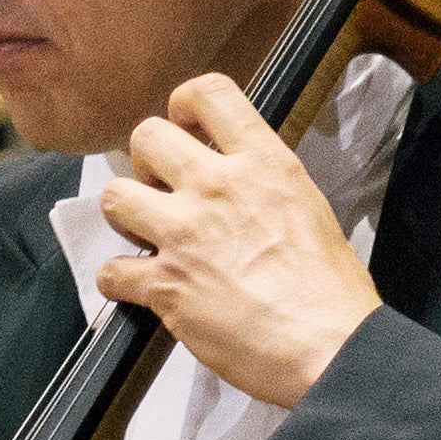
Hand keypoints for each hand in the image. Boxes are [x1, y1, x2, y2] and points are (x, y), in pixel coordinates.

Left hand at [89, 70, 379, 413]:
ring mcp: (185, 233)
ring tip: (147, 236)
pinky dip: (117, 281)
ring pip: (114, 196)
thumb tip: (238, 186)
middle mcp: (219, 187)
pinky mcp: (163, 282)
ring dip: (123, 216)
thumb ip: (263, 186)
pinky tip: (139, 287)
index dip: (183, 106)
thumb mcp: (310, 209)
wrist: (330, 345)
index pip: (209, 93)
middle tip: (160, 191)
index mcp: (265, 164)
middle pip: (146, 136)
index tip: (182, 128)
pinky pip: (109, 270)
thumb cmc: (331, 290)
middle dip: (144, 162)